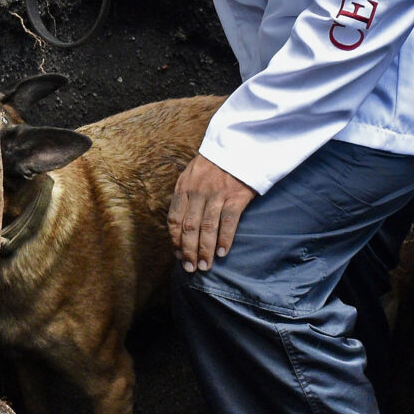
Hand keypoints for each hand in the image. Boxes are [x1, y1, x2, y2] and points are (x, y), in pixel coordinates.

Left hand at [168, 154, 254, 273]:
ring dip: (205, 250)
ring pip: (207, 228)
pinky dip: (225, 239)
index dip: (175, 240)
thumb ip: (185, 194)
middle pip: (189, 228)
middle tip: (190, 268)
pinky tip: (223, 252)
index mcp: (183, 187)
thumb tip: (180, 222)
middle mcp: (197, 192)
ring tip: (205, 265)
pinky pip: (228, 222)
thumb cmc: (215, 162)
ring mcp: (217, 194)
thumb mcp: (192, 173)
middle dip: (188, 251)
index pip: (174, 219)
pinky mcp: (236, 196)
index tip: (178, 255)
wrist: (239, 145)